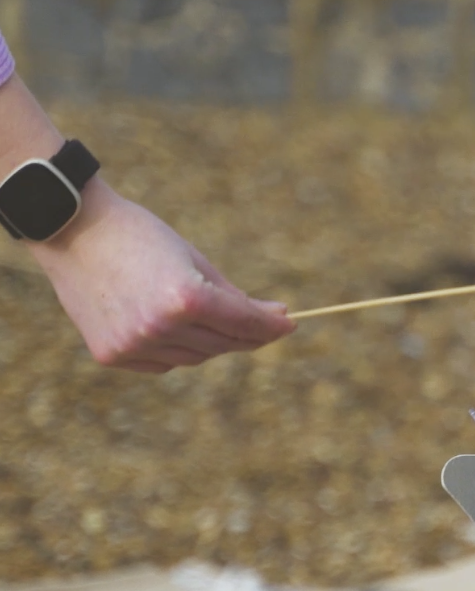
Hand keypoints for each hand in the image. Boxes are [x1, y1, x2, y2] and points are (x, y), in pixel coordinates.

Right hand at [28, 181, 293, 373]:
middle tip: (261, 322)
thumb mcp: (193, 259)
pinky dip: (174, 348)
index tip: (289, 324)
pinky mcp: (113, 355)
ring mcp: (135, 345)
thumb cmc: (138, 235)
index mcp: (185, 299)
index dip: (272, 325)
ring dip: (209, 340)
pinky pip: (164, 362)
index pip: (245, 324)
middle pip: (224, 344)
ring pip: (196, 356)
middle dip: (245, 334)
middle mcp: (160, 327)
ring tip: (196, 311)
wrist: (69, 228)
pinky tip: (163, 323)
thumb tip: (274, 321)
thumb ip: (232, 297)